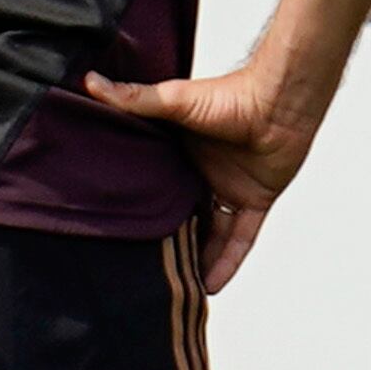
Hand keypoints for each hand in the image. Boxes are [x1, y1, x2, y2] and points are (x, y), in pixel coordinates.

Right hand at [82, 62, 318, 290]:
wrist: (280, 102)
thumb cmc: (230, 95)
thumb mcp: (174, 101)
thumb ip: (134, 99)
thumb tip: (90, 82)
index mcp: (182, 151)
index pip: (158, 185)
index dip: (144, 206)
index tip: (121, 228)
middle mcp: (205, 173)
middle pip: (183, 214)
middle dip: (170, 239)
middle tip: (144, 267)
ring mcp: (231, 189)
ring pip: (211, 233)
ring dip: (197, 258)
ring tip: (176, 286)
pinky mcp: (256, 201)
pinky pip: (241, 239)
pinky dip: (228, 261)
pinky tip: (212, 285)